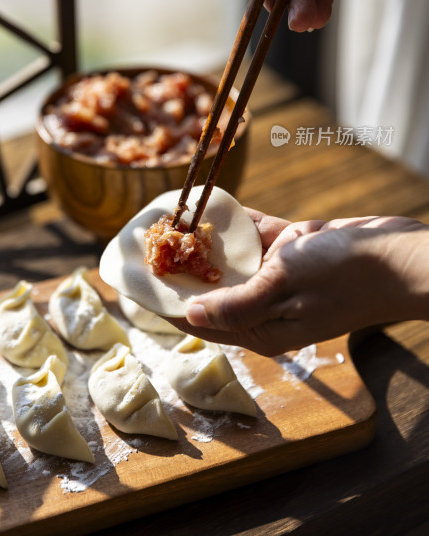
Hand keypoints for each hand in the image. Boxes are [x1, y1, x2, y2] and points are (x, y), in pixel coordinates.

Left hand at [172, 210, 428, 355]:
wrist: (397, 255)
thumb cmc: (342, 278)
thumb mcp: (281, 290)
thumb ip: (235, 304)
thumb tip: (188, 314)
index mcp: (261, 328)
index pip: (202, 320)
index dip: (168, 304)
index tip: (138, 288)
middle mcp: (265, 304)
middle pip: (212, 287)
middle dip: (182, 268)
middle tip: (149, 246)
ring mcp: (279, 275)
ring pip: (233, 258)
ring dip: (207, 241)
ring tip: (171, 222)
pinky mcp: (294, 249)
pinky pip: (257, 234)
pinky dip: (238, 222)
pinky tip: (211, 207)